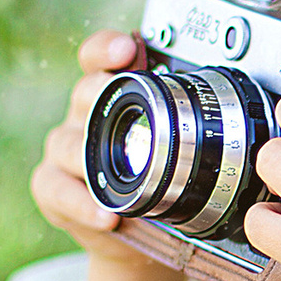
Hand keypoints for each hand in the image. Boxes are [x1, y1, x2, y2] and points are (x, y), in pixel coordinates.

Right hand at [31, 30, 164, 269]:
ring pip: (68, 145)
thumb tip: (230, 105)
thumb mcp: (170, 147)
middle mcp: (83, 116)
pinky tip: (106, 215)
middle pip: (83, 94)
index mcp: (110, 97)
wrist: (132, 231)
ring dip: (90, 162)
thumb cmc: (151, 179)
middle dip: (99, 94)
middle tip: (122, 108)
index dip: (107, 48)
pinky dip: (83, 204)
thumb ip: (184, 122)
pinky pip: (59, 190)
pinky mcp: (50, 185)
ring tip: (113, 179)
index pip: (98, 59)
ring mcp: (63, 150)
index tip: (126, 48)